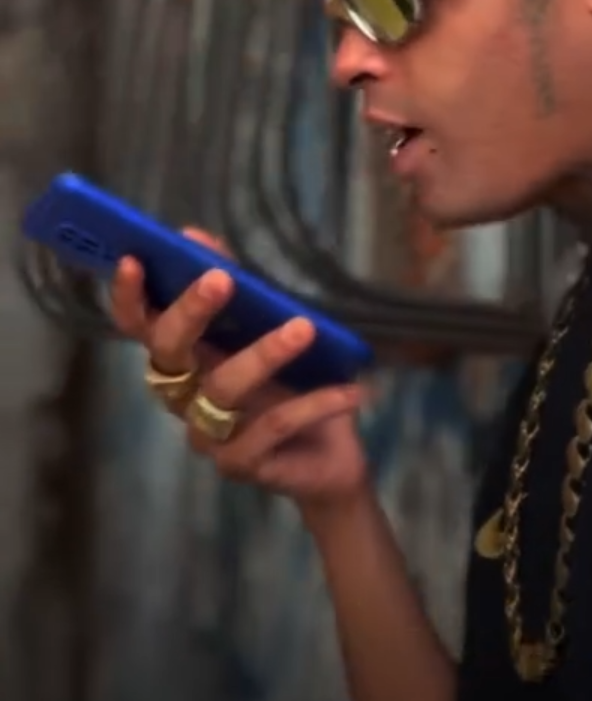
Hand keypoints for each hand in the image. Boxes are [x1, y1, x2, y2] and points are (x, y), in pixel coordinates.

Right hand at [110, 229, 370, 513]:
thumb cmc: (296, 383)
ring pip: (224, 388)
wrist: (333, 456)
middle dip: (190, 313)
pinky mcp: (240, 464)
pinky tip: (352, 390)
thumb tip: (194, 236)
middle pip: (168, 353)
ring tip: (306, 329)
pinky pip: (273, 427)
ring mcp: (207, 435)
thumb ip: (239, 285)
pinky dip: (314, 403)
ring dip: (265, 354)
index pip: (140, 327)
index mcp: (185, 359)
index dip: (129, 297)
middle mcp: (184, 396)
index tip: (134, 259)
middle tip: (222, 279)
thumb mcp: (273, 327)